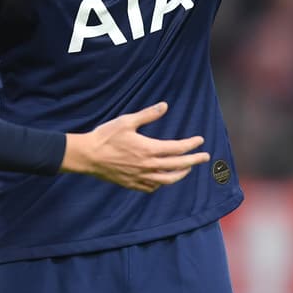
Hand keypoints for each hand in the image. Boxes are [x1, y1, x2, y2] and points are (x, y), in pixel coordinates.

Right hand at [63, 101, 208, 191]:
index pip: (177, 148)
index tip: (200, 141)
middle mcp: (148, 166)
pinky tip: (164, 179)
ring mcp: (140, 177)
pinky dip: (162, 183)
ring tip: (188, 169)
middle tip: (205, 157)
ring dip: (181, 174)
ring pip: (167, 180)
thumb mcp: (127, 121)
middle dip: (194, 160)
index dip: (191, 145)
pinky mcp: (132, 184)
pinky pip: (152, 187)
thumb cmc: (106, 136)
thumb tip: (165, 105)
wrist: (87, 156)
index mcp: (148, 149)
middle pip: (177, 165)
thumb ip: (148, 115)